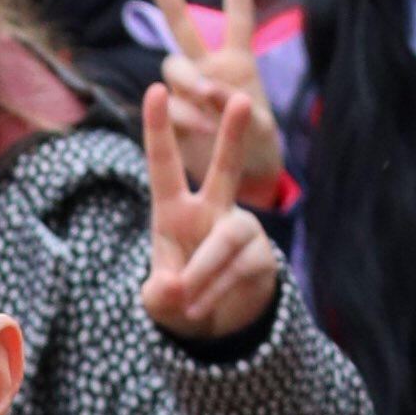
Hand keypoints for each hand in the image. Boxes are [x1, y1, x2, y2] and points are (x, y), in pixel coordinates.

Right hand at [140, 0, 277, 177]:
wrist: (243, 182)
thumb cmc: (262, 148)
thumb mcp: (260, 125)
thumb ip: (233, 103)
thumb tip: (205, 88)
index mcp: (238, 63)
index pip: (237, 18)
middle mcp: (208, 69)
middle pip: (182, 26)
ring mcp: (187, 92)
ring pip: (172, 69)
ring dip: (188, 83)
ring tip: (207, 106)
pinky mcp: (172, 117)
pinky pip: (167, 109)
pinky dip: (179, 117)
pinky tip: (197, 130)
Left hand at [141, 70, 282, 345]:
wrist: (212, 325)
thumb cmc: (177, 297)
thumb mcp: (157, 300)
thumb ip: (158, 295)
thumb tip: (175, 286)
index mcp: (174, 210)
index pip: (164, 165)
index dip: (158, 129)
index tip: (154, 89)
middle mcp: (211, 211)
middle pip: (225, 168)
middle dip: (233, 136)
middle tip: (241, 100)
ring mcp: (239, 230)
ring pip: (225, 240)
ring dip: (203, 273)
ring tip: (187, 302)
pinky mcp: (261, 254)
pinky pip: (239, 268)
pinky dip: (215, 291)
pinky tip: (201, 307)